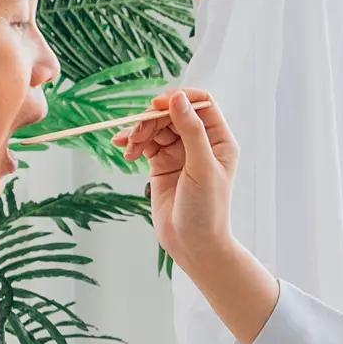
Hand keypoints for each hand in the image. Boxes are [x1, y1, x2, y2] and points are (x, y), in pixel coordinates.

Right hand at [112, 88, 237, 275]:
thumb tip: (177, 98)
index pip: (201, 104)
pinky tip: (122, 147)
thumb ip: (191, 131)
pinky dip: (132, 142)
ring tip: (130, 148)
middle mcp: (200, 142)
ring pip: (156, 127)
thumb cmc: (206, 209)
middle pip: (173, 113)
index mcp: (219, 140)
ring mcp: (179, 153)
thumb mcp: (201, 167)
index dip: (179, 99)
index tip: (158, 104)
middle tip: (137, 133)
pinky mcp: (161, 164)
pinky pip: (145, 143)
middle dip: (153, 119)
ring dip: (140, 131)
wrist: (193, 244)